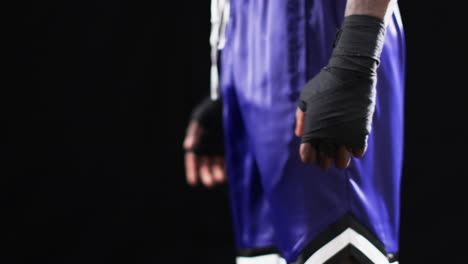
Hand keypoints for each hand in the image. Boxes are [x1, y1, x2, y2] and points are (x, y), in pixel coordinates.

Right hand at [183, 98, 224, 186]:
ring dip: (217, 174)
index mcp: (197, 140)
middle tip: (210, 183)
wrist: (232, 100)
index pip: (193, 159)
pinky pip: (229, 161)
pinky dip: (229, 169)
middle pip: (205, 165)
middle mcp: (208, 146)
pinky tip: (230, 176)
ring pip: (217, 165)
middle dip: (206, 175)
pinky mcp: (232, 147)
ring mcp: (221, 147)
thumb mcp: (202, 117)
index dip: (192, 170)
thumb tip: (187, 147)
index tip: (193, 182)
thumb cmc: (213, 107)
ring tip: (220, 179)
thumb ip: (195, 132)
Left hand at [294, 15, 384, 170]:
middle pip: (324, 162)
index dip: (308, 156)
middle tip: (326, 155)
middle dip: (324, 161)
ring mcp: (345, 134)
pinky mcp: (361, 131)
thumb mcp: (306, 97)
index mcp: (312, 128)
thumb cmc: (325, 83)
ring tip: (340, 153)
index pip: (307, 156)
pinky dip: (355, 150)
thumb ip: (301, 117)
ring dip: (340, 159)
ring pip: (342, 160)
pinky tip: (352, 143)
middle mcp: (327, 135)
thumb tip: (300, 134)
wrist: (350, 72)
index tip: (311, 153)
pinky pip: (358, 151)